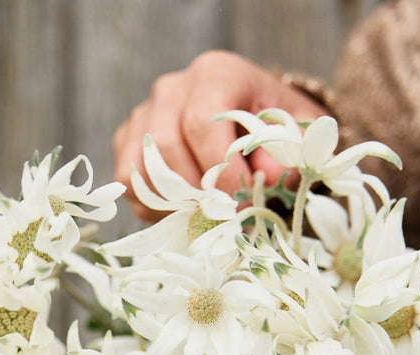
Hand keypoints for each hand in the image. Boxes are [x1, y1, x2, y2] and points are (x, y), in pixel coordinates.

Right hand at [113, 51, 325, 219]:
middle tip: (223, 214)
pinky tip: (184, 208)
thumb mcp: (293, 131)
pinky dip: (155, 207)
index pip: (201, 122)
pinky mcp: (126, 143)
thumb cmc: (269, 125)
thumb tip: (267, 179)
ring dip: (173, 202)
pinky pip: (129, 185)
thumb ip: (289, 151)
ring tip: (205, 212)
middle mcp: (172, 89)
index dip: (219, 170)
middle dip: (195, 191)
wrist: (244, 117)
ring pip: (140, 169)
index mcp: (215, 74)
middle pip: (165, 146)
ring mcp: (143, 115)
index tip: (242, 200)